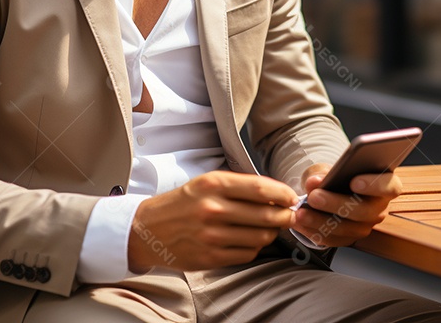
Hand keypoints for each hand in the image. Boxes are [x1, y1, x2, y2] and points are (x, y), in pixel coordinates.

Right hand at [128, 171, 296, 271]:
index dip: (283, 194)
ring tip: (266, 227)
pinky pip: (248, 254)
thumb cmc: (182, 204)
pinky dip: (254, 247)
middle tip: (287, 215)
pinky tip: (248, 240)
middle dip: (284, 216)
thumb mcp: (207, 183)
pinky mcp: (211, 257)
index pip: (260, 188)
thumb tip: (276, 194)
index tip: (291, 198)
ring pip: (261, 236)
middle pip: (267, 214)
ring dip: (271, 233)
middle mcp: (213, 209)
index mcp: (213, 185)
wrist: (149, 229)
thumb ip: (240, 187)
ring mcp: (212, 236)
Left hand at [291, 163, 401, 247]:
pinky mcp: (349, 238)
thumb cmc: (338, 175)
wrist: (331, 189)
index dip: (374, 185)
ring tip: (301, 212)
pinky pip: (332, 239)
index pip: (389, 186)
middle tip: (315, 196)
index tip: (354, 181)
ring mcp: (365, 226)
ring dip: (320, 221)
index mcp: (385, 185)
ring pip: (347, 229)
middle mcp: (379, 208)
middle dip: (336, 203)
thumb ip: (325, 173)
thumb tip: (314, 182)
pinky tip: (299, 223)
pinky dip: (314, 231)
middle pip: (364, 211)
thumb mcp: (332, 167)